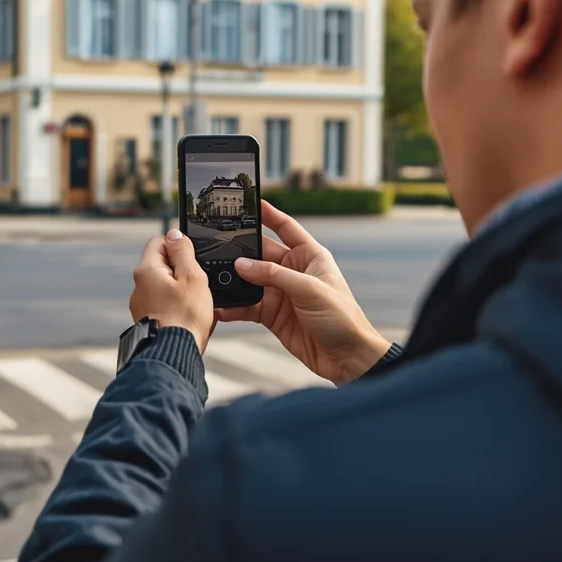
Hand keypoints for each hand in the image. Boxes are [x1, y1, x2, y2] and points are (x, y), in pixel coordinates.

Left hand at [129, 229, 214, 352]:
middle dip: (180, 270)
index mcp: (146, 270)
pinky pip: (163, 304)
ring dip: (179, 289)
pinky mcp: (147, 319)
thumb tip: (175, 234)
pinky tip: (187, 316)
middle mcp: (138, 286)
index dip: (178, 246)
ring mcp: (141, 304)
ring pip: (164, 285)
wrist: (174, 353)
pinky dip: (175, 306)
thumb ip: (183, 252)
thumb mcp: (192, 276)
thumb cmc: (185, 317)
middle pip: (161, 264)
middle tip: (196, 282)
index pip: (159, 242)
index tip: (192, 259)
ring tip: (193, 303)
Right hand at [217, 202, 390, 382]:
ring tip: (214, 278)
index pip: (286, 227)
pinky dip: (233, 306)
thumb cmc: (343, 318)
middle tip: (218, 246)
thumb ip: (274, 275)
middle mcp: (293, 271)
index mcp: (310, 256)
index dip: (269, 214)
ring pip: (250, 280)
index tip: (250, 202)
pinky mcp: (272, 314)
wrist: (347, 358)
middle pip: (261, 254)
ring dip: (234, 280)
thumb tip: (242, 265)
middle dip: (240, 251)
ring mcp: (281, 293)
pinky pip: (247, 305)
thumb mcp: (310, 290)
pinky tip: (220, 306)